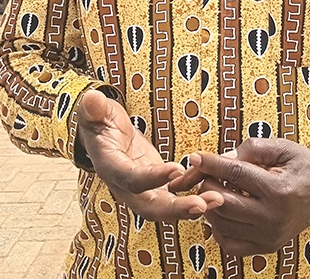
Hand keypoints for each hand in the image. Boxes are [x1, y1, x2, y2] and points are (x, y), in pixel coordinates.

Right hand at [75, 90, 222, 220]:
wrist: (105, 136)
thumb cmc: (100, 122)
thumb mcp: (95, 112)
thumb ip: (93, 109)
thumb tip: (90, 99)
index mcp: (111, 169)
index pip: (132, 179)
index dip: (152, 177)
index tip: (177, 168)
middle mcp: (127, 187)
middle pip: (151, 207)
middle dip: (177, 209)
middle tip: (203, 205)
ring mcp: (144, 190)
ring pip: (168, 207)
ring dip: (192, 205)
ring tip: (218, 198)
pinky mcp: (158, 186)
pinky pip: (178, 194)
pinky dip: (195, 190)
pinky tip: (215, 182)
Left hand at [184, 138, 309, 255]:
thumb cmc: (304, 165)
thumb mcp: (283, 147)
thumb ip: (252, 148)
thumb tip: (221, 158)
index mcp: (279, 191)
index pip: (235, 175)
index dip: (211, 164)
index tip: (194, 156)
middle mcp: (273, 218)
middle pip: (222, 202)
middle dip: (207, 184)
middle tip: (203, 173)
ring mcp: (269, 236)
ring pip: (221, 223)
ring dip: (210, 204)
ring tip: (213, 188)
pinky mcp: (266, 247)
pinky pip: (230, 242)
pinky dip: (219, 227)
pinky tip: (222, 210)